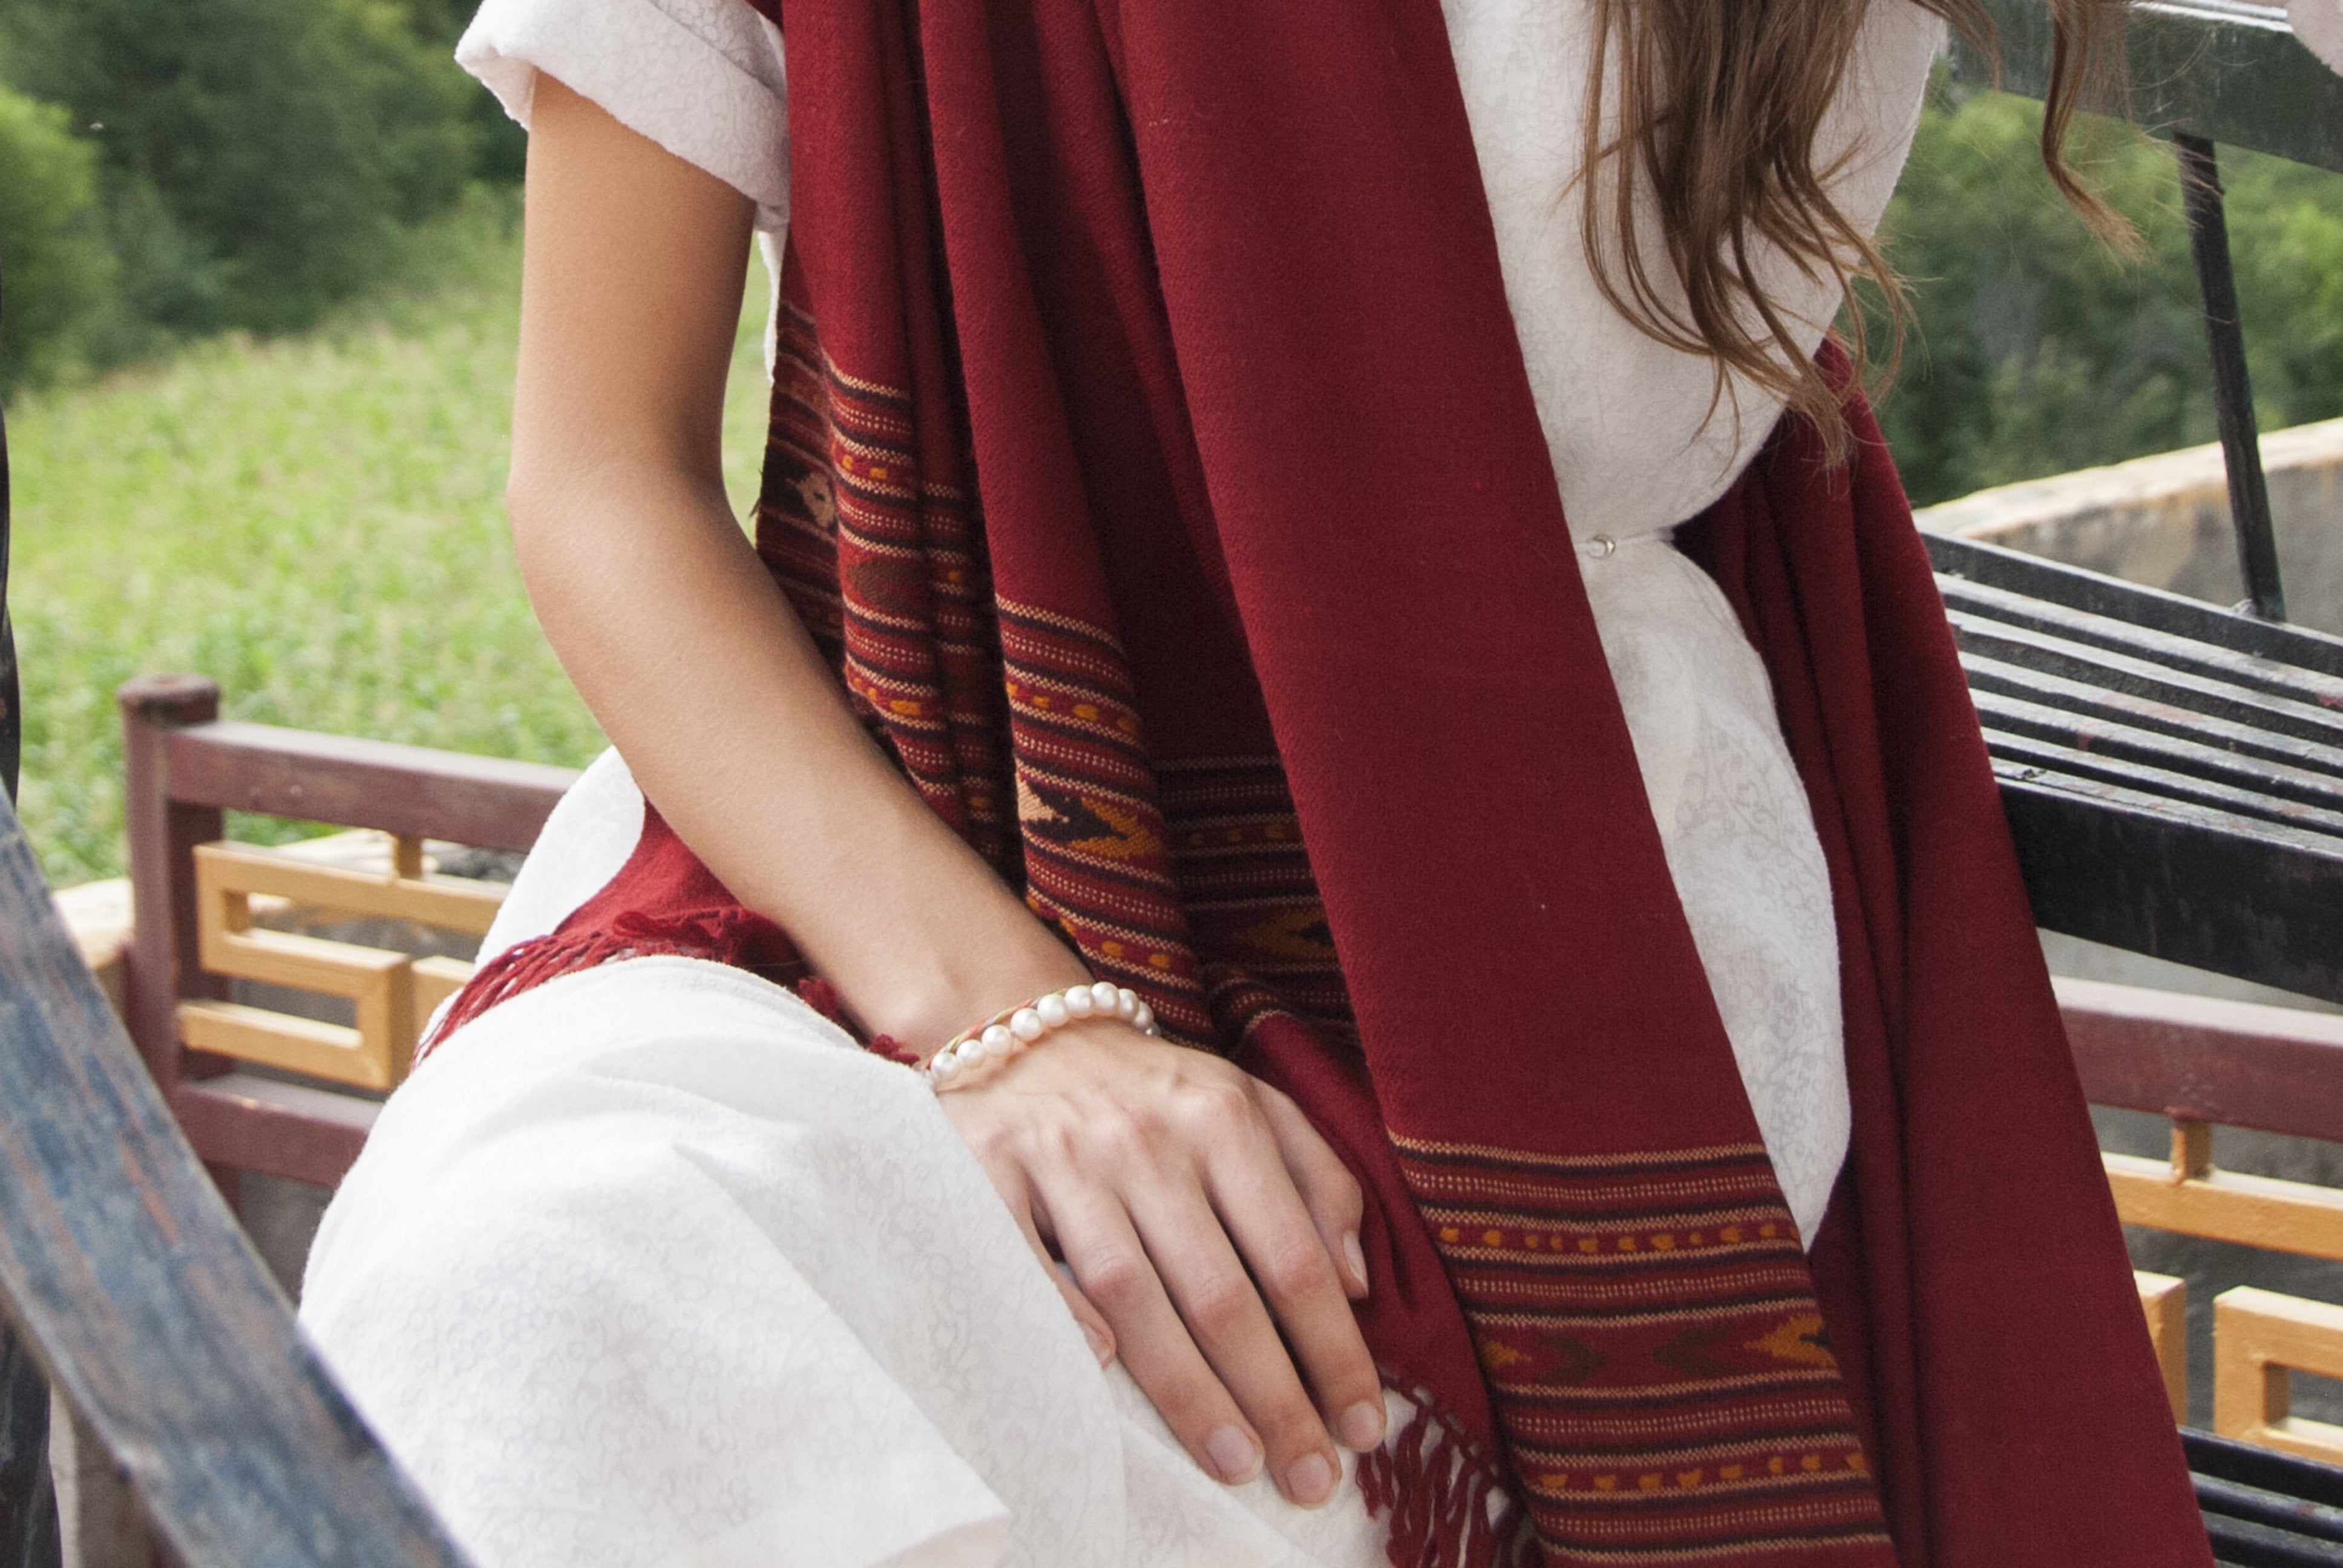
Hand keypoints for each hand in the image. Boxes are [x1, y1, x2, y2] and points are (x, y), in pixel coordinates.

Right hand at [938, 1018, 1385, 1506]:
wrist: (1025, 1029)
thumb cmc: (1157, 1093)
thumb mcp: (1254, 1105)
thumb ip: (1320, 1181)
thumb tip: (1357, 1282)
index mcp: (1223, 1117)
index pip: (1295, 1257)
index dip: (1334, 1351)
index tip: (1361, 1428)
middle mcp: (1147, 1137)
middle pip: (1220, 1291)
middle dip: (1272, 1396)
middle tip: (1307, 1477)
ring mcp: (1064, 1155)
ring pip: (1133, 1291)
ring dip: (1187, 1389)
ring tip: (1233, 1462)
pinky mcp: (987, 1168)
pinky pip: (1024, 1258)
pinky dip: (1062, 1314)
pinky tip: (1103, 1374)